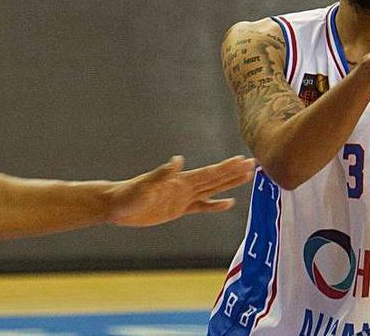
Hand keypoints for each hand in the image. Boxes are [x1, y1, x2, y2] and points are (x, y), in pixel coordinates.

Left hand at [107, 156, 254, 226]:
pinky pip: (202, 206)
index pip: (209, 173)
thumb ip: (162, 173)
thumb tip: (178, 160)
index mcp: (180, 181)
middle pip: (215, 179)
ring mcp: (183, 197)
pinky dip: (215, 205)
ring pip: (213, 190)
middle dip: (234, 172)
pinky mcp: (178, 209)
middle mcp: (185, 187)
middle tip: (253, 164)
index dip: (226, 168)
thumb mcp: (145, 185)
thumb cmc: (129, 195)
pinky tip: (228, 203)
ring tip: (247, 177)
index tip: (243, 160)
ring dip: (229, 184)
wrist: (117, 205)